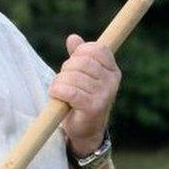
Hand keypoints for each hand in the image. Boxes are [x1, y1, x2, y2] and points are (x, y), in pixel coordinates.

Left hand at [48, 34, 120, 155]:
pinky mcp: (94, 107)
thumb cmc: (82, 99)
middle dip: (66, 69)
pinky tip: (56, 95)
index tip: (73, 64)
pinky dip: (58, 91)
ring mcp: (105, 94)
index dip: (80, 52)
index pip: (97, 49)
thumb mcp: (81, 75)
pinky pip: (70, 92)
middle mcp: (112, 81)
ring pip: (73, 76)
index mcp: (112, 71)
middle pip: (82, 62)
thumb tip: (73, 38)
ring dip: (59, 83)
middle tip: (63, 81)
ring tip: (60, 91)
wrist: (85, 130)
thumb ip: (78, 56)